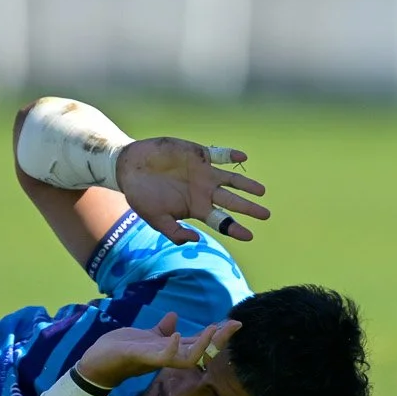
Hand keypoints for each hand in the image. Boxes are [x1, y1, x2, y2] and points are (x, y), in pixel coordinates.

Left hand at [75, 312, 235, 388]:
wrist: (96, 363)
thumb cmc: (119, 350)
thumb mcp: (144, 337)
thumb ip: (160, 330)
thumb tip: (174, 316)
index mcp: (169, 349)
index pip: (198, 342)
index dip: (217, 334)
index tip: (235, 323)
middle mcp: (166, 357)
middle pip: (200, 351)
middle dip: (219, 339)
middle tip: (235, 325)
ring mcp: (155, 359)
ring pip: (186, 357)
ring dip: (200, 345)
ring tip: (212, 331)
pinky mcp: (140, 358)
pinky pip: (160, 357)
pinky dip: (170, 347)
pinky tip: (177, 336)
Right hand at [116, 137, 267, 244]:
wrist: (130, 167)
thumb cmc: (141, 195)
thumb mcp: (155, 218)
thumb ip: (174, 231)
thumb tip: (196, 240)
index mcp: (196, 208)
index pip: (220, 221)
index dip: (234, 228)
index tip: (250, 235)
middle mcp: (204, 191)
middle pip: (231, 202)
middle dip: (249, 208)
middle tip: (266, 214)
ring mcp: (204, 173)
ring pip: (231, 180)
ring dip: (246, 184)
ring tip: (261, 191)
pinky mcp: (199, 155)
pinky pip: (220, 155)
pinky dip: (230, 155)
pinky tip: (241, 157)